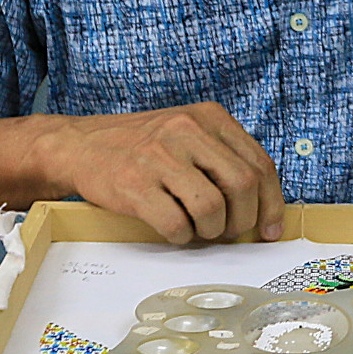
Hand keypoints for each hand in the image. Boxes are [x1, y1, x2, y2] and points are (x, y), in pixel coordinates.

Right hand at [37, 102, 285, 244]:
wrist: (81, 145)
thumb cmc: (142, 146)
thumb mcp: (189, 133)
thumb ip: (224, 159)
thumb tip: (262, 207)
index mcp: (209, 117)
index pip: (260, 164)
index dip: (271, 203)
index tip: (270, 227)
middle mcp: (186, 130)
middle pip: (243, 186)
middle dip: (243, 220)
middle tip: (229, 232)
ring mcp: (159, 156)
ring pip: (212, 209)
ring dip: (211, 231)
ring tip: (199, 229)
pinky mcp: (135, 185)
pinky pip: (176, 225)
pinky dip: (181, 236)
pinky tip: (174, 229)